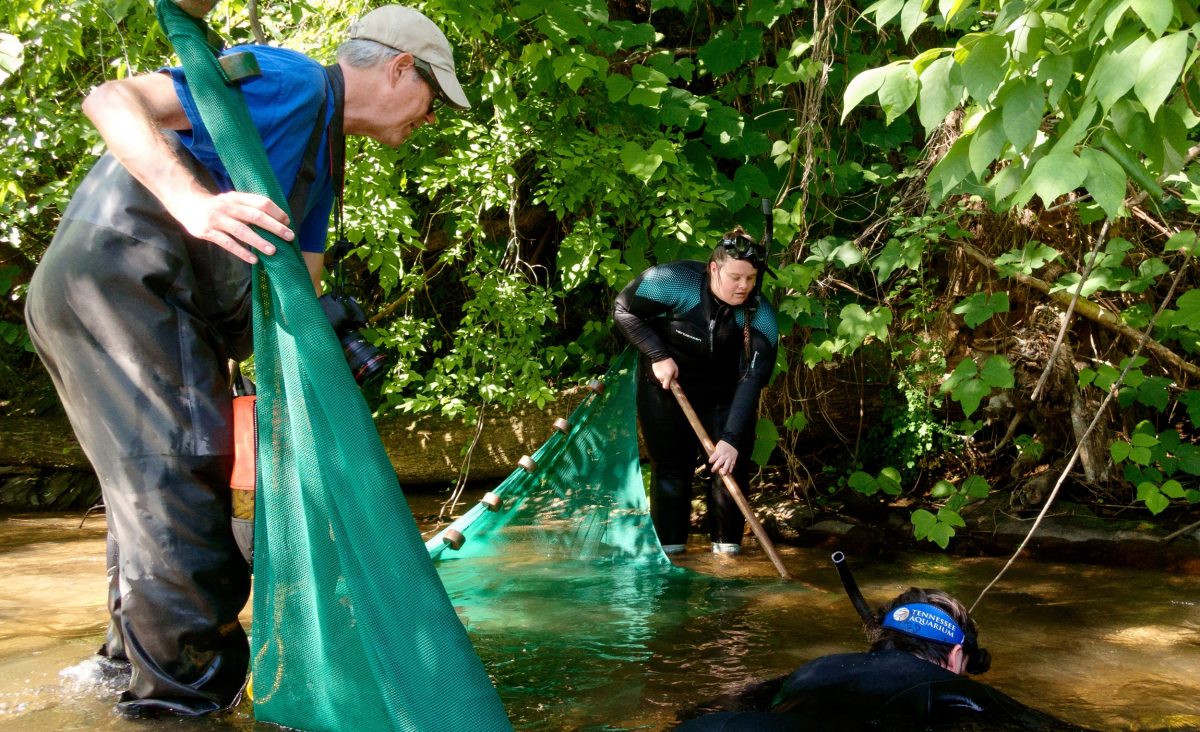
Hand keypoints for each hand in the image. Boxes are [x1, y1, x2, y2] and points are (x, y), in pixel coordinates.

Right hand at [171, 190, 292, 263]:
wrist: (186, 204)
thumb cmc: (217, 206)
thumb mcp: (232, 201)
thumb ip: (249, 208)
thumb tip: (276, 221)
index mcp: (237, 198)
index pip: (261, 202)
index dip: (276, 212)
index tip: (287, 221)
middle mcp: (228, 206)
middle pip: (255, 216)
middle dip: (274, 227)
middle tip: (289, 236)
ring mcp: (217, 219)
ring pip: (242, 230)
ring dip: (259, 241)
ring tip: (273, 251)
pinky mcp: (207, 231)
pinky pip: (227, 243)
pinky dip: (241, 251)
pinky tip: (253, 259)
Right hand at [651, 358, 677, 389]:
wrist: (660, 356)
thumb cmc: (669, 362)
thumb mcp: (676, 368)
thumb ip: (676, 374)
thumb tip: (675, 378)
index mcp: (667, 377)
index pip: (665, 387)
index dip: (667, 387)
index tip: (669, 384)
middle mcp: (661, 377)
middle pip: (662, 382)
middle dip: (665, 380)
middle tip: (667, 375)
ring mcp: (657, 375)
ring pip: (660, 378)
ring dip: (662, 376)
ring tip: (664, 370)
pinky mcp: (654, 371)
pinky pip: (657, 374)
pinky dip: (659, 373)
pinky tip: (661, 368)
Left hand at [708, 440, 737, 475]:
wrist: (732, 441)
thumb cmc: (724, 444)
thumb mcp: (718, 446)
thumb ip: (716, 453)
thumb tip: (713, 459)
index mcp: (719, 451)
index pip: (714, 456)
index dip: (711, 459)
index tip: (710, 462)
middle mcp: (724, 455)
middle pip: (720, 462)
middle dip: (716, 467)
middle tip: (712, 470)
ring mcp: (729, 457)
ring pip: (727, 464)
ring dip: (725, 469)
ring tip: (723, 473)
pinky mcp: (734, 458)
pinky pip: (732, 464)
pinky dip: (731, 468)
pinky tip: (730, 472)